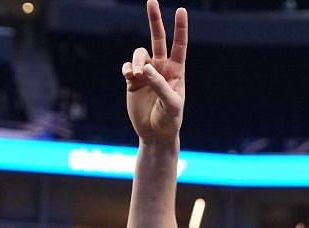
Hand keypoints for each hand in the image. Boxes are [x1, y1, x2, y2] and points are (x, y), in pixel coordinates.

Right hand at [122, 0, 187, 142]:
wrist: (155, 134)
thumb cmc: (170, 120)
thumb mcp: (171, 104)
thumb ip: (160, 85)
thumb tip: (145, 68)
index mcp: (176, 71)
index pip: (179, 45)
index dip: (180, 28)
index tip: (181, 10)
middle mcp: (161, 68)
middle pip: (158, 38)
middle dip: (154, 19)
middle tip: (152, 0)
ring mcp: (146, 73)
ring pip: (139, 53)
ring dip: (137, 61)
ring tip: (137, 75)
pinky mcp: (132, 81)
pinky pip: (127, 66)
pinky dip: (127, 68)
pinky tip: (130, 77)